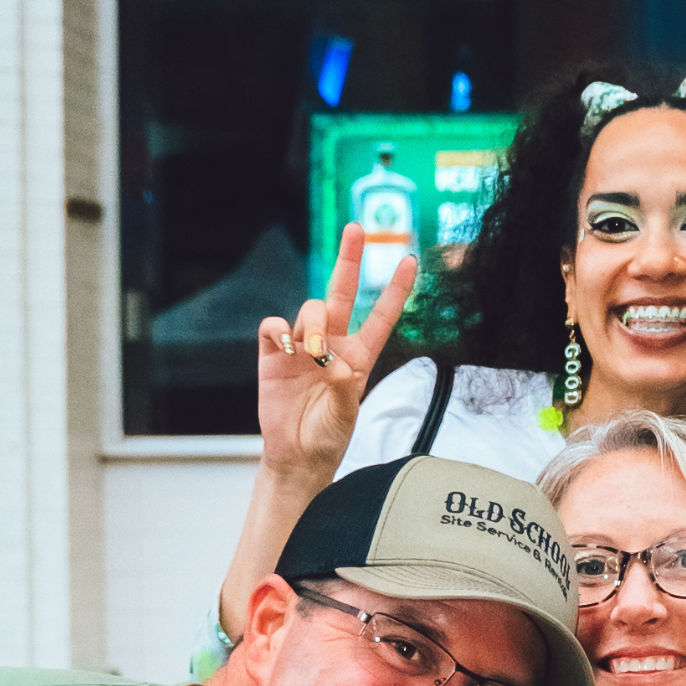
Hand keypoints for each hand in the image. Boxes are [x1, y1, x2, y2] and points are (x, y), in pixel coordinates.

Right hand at [251, 223, 415, 483]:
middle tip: (357, 229)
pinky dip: (280, 333)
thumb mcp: (345, 417)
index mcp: (359, 356)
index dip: (396, 290)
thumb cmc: (327, 438)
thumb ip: (342, 389)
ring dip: (312, 326)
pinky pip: (274, 328)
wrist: (295, 456)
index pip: (381, 316)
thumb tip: (334, 364)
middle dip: (349, 259)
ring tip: (310, 355)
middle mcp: (332, 344)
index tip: (411, 260)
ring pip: (309, 310)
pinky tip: (285, 350)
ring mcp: (302, 347)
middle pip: (342, 292)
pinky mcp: (274, 355)